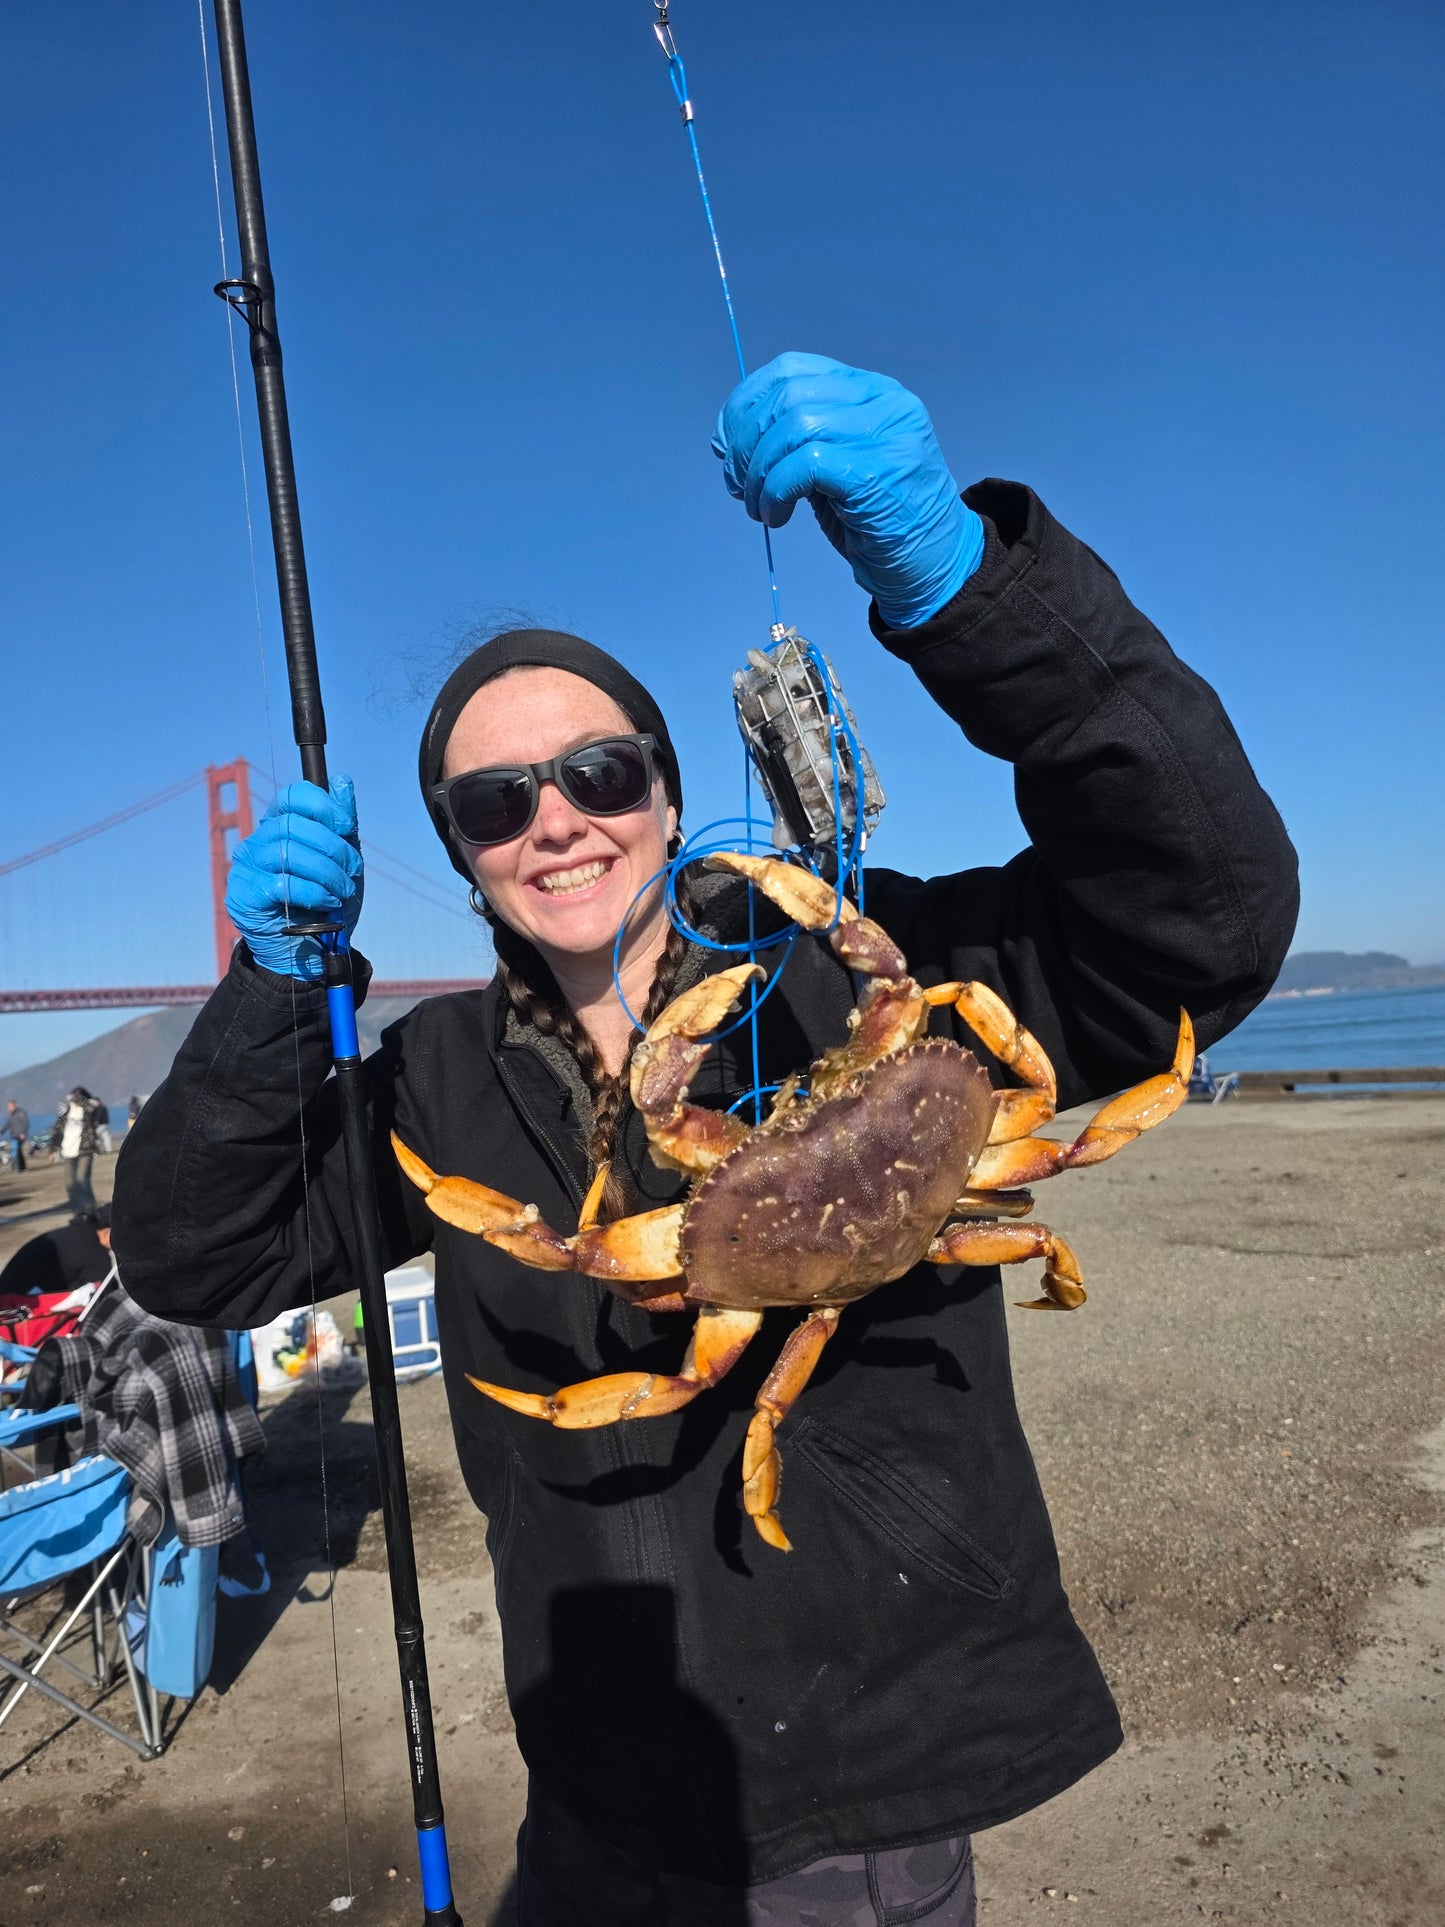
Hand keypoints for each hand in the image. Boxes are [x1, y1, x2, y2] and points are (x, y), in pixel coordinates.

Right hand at [225, 777, 362, 980]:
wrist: (314, 952)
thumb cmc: (327, 902)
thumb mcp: (344, 861)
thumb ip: (342, 823)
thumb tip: (341, 781)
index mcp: (281, 825)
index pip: (294, 795)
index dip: (323, 806)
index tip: (346, 827)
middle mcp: (259, 841)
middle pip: (295, 825)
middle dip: (334, 848)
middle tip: (351, 871)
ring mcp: (247, 868)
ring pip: (288, 852)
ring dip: (327, 873)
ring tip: (341, 891)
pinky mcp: (243, 895)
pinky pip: (281, 884)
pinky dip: (312, 893)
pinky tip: (325, 902)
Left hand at [713, 352, 983, 628]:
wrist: (934, 565)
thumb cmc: (879, 519)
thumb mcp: (835, 465)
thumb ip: (797, 441)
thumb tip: (731, 439)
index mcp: (871, 390)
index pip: (792, 370)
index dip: (747, 403)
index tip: (726, 444)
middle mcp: (883, 402)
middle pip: (787, 394)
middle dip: (746, 441)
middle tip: (738, 485)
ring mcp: (885, 435)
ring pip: (793, 426)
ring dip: (759, 472)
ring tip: (758, 506)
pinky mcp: (877, 473)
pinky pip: (804, 465)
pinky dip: (775, 491)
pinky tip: (775, 516)